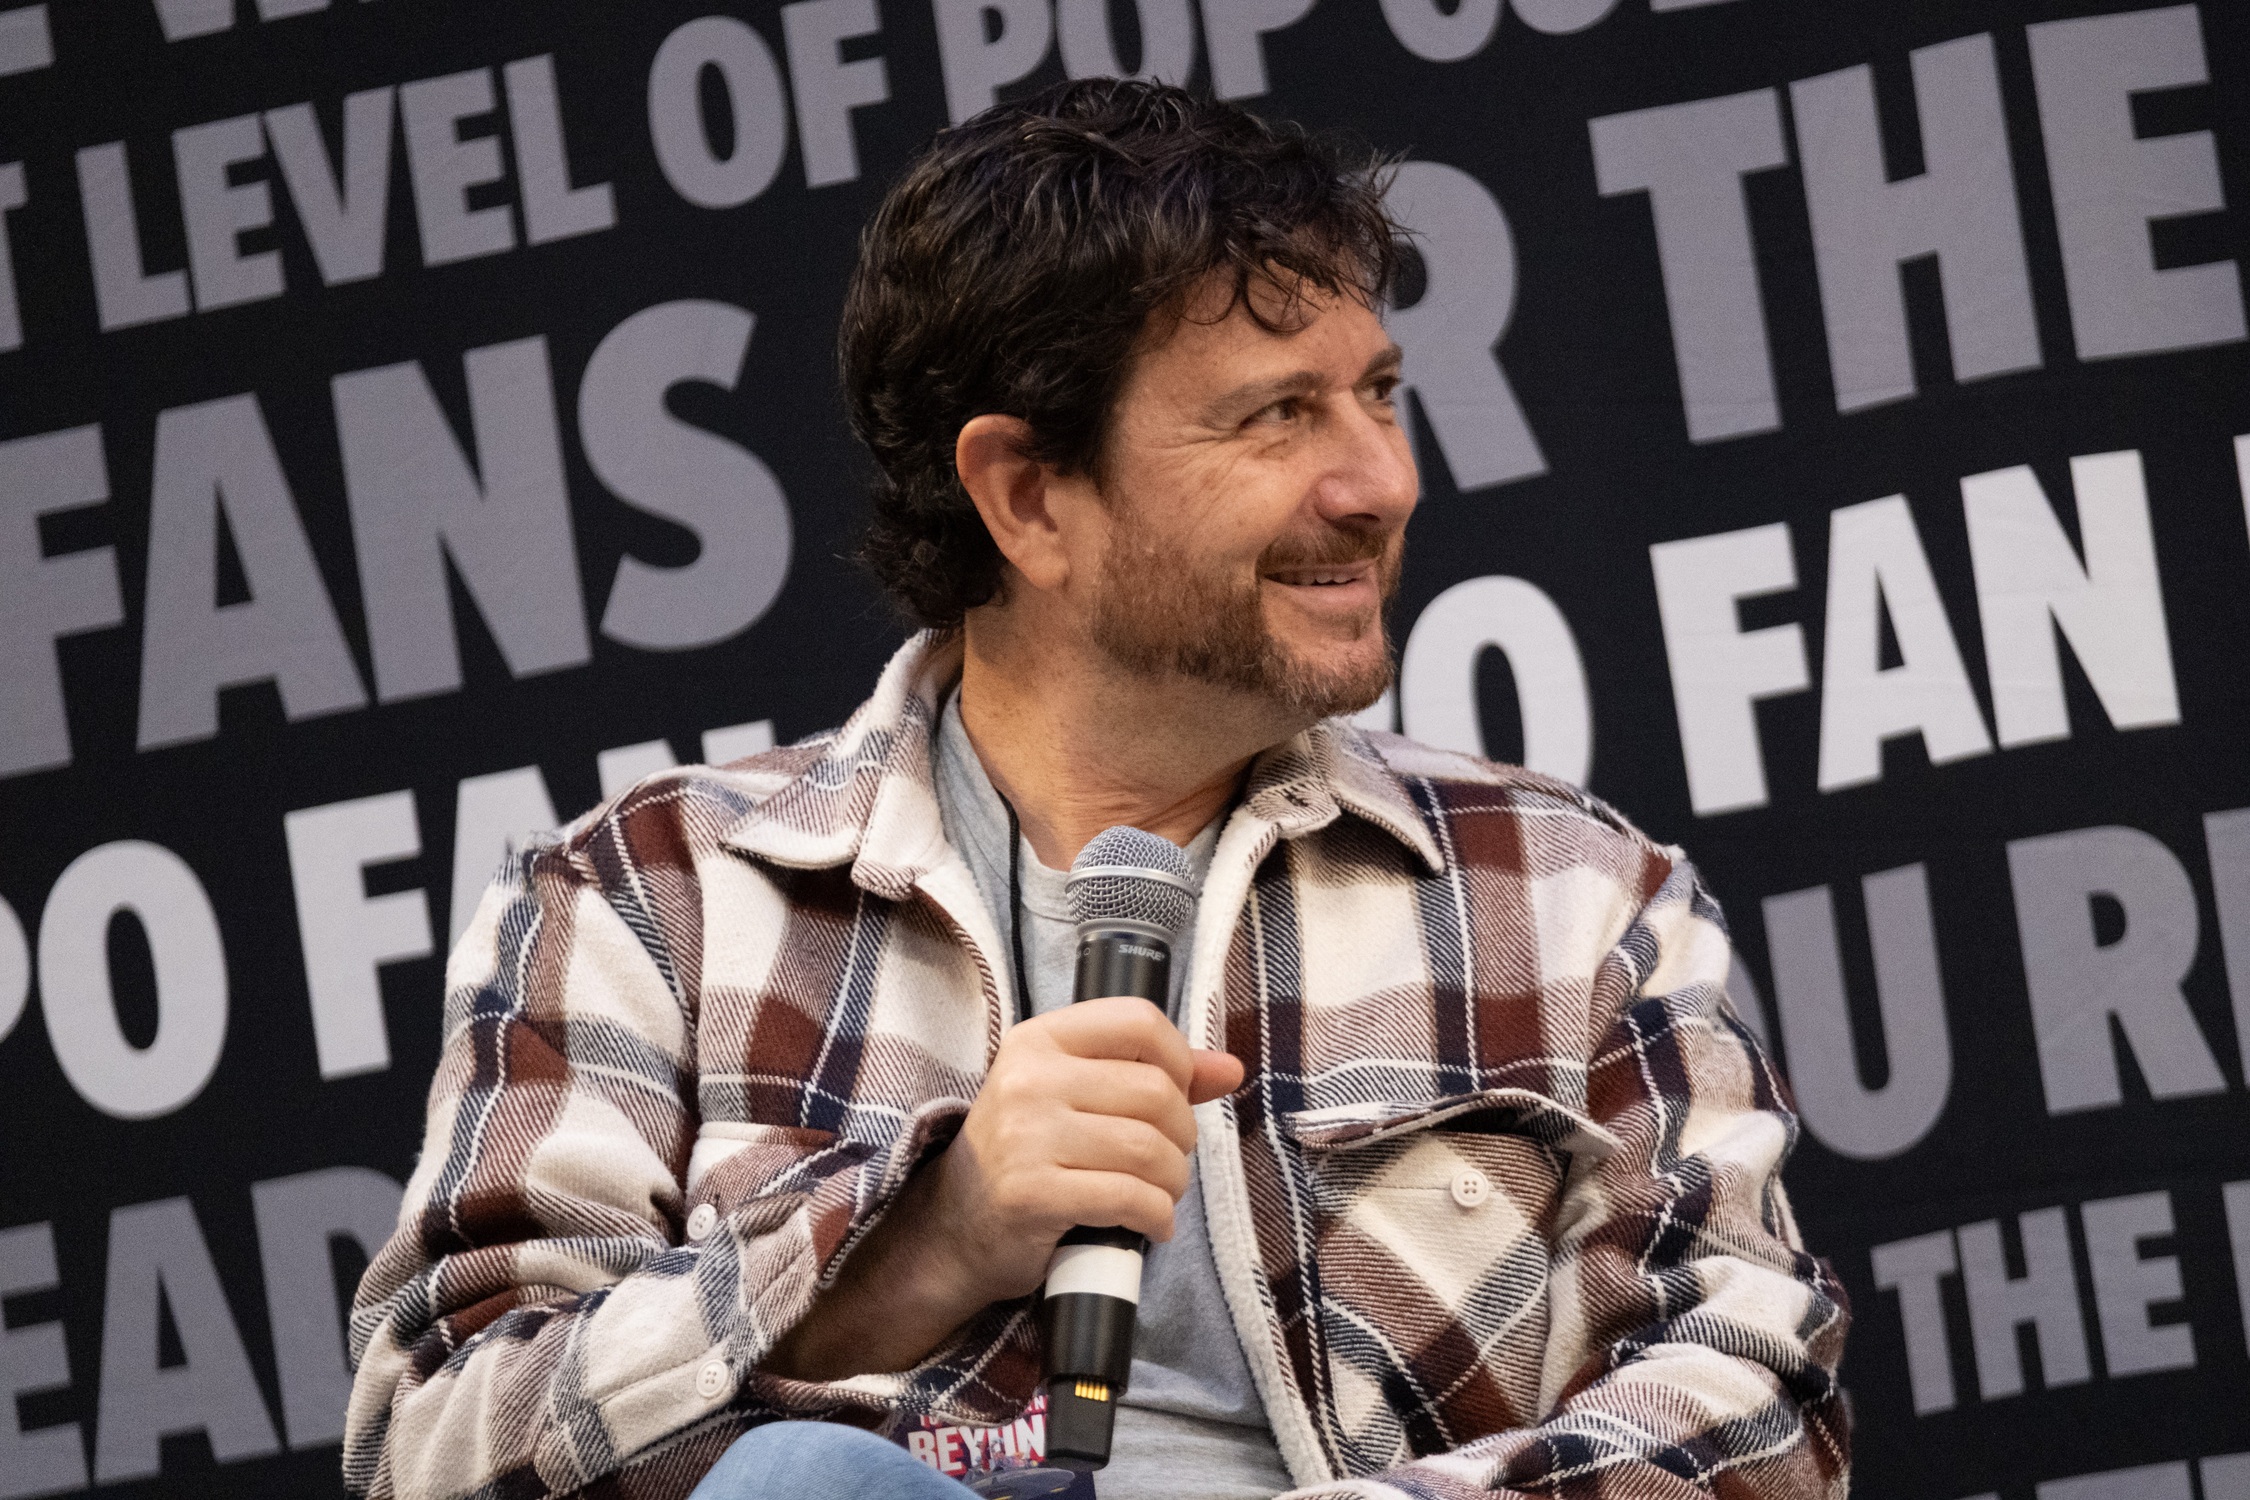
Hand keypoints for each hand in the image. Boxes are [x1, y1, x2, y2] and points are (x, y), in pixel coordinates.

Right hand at [922, 995, 1246, 1306]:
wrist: (956, 1227)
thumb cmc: (1027, 1153)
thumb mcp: (1075, 1096)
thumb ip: (1152, 1074)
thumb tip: (1230, 1068)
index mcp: (1039, 1041)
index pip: (1138, 1021)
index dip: (1179, 1059)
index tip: (1178, 1094)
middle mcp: (1028, 1080)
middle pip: (1156, 1092)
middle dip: (1182, 1135)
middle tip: (1168, 1159)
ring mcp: (1025, 1137)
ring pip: (1149, 1150)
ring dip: (1174, 1182)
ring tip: (1161, 1193)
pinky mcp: (1031, 1195)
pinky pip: (1130, 1199)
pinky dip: (1157, 1217)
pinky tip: (1151, 1225)